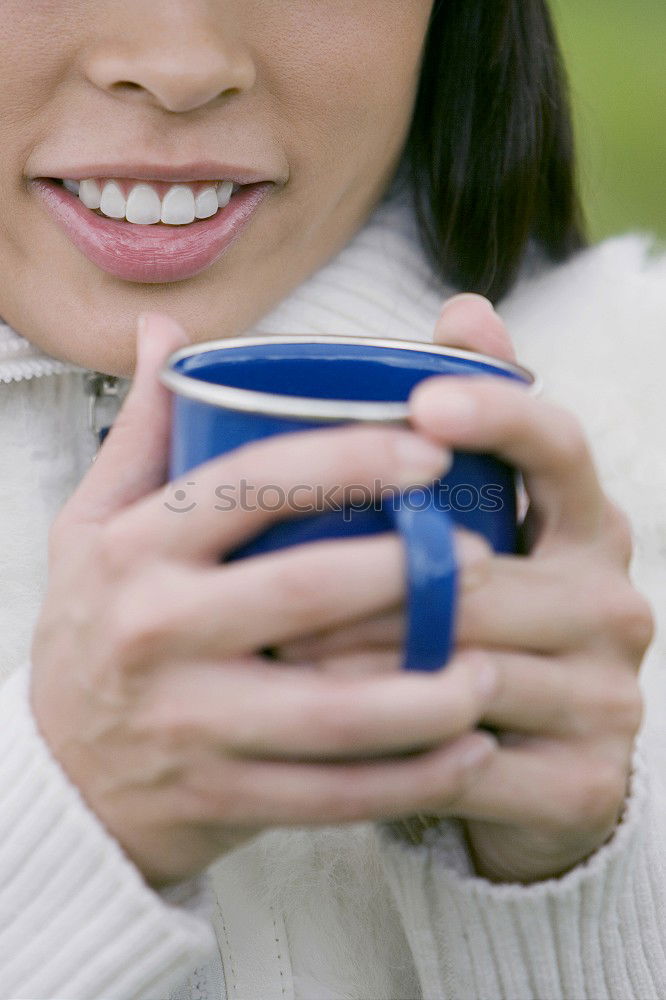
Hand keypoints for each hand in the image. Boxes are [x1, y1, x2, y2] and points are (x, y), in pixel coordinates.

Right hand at [30, 312, 501, 886]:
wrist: (56, 774)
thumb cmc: (93, 631)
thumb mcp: (91, 524)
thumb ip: (139, 431)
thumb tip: (167, 332)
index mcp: (134, 548)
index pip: (249, 485)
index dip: (348, 460)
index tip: (432, 450)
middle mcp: (155, 631)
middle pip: (304, 591)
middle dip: (409, 570)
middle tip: (486, 554)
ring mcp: (189, 722)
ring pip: (331, 710)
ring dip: (427, 691)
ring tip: (490, 662)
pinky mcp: (219, 797)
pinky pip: (331, 794)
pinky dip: (410, 778)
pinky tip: (469, 750)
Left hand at [276, 293, 652, 883]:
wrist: (527, 759)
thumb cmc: (486, 619)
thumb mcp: (486, 525)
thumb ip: (473, 429)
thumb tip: (465, 305)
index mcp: (591, 526)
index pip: (562, 448)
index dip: (499, 415)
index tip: (422, 403)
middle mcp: (615, 601)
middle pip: (491, 575)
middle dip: (375, 580)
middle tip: (276, 579)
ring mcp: (611, 695)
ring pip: (472, 669)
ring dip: (368, 661)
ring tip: (282, 652)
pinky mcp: (588, 781)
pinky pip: (475, 761)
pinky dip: (398, 746)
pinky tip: (336, 735)